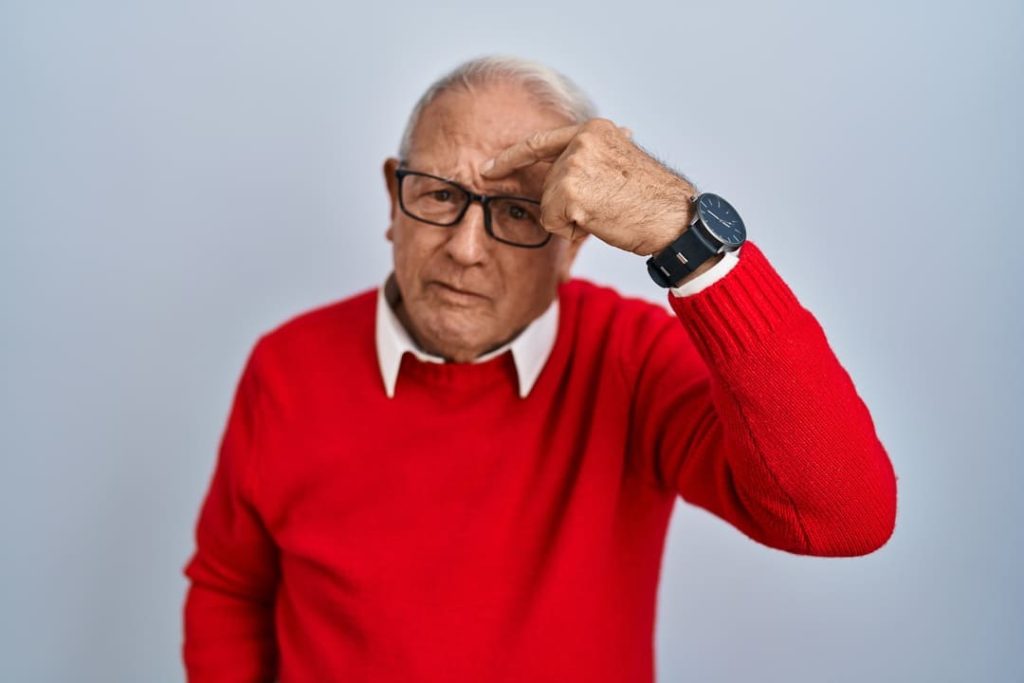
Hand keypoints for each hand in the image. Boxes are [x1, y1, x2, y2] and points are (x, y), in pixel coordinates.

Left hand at [481, 119, 695, 255]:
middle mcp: (582, 141)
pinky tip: (601, 221)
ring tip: (607, 213)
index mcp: (593, 130)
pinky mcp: (570, 190)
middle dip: (567, 206)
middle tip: (606, 207)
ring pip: (548, 205)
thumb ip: (589, 162)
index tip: (486, 167)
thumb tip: (562, 167)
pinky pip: (553, 221)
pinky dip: (573, 230)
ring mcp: (575, 164)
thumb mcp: (619, 165)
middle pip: (546, 184)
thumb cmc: (651, 201)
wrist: (674, 219)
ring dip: (572, 219)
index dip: (510, 157)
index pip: (541, 143)